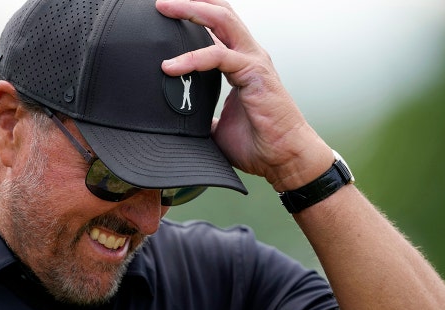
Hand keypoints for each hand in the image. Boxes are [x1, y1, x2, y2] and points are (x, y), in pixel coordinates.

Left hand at [156, 0, 332, 190]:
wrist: (284, 159)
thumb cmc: (257, 143)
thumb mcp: (217, 126)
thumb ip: (200, 115)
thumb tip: (176, 123)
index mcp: (240, 62)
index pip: (217, 25)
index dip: (194, 13)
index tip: (166, 14)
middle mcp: (248, 54)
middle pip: (219, 12)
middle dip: (189, 2)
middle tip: (161, 3)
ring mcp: (253, 60)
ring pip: (221, 20)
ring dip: (191, 11)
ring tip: (164, 8)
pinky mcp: (255, 73)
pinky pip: (219, 55)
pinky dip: (192, 57)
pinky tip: (170, 67)